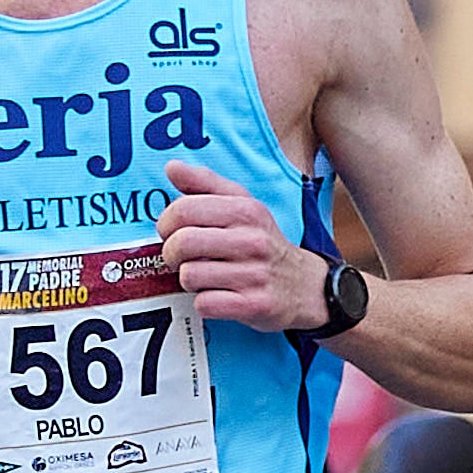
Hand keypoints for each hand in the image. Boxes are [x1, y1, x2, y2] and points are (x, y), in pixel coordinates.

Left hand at [158, 160, 328, 332]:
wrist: (306, 286)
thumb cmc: (264, 243)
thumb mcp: (243, 205)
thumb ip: (205, 184)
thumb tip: (172, 167)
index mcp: (245, 211)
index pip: (183, 210)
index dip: (166, 223)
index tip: (171, 232)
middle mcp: (252, 240)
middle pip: (182, 243)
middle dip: (171, 253)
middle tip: (180, 258)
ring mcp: (253, 274)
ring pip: (190, 276)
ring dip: (189, 279)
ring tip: (204, 276)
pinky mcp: (253, 305)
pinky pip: (205, 304)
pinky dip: (204, 302)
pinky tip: (217, 294)